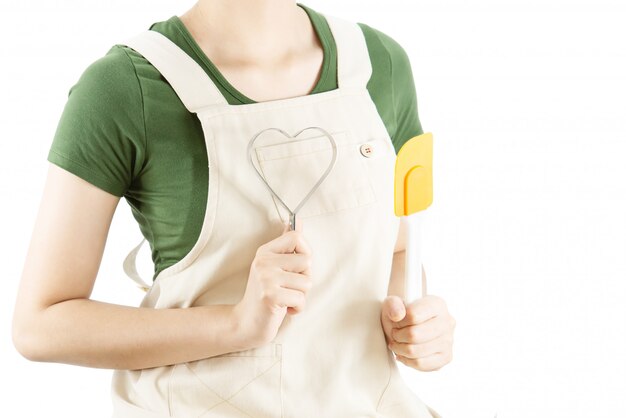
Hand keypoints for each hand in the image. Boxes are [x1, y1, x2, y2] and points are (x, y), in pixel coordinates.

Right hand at [233, 219, 312, 347]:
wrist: (246, 323)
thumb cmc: (267, 295)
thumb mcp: (275, 267)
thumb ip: (286, 246)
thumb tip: (298, 221)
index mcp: (265, 251)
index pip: (296, 237)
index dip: (305, 252)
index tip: (296, 268)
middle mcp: (264, 261)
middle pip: (307, 260)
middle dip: (305, 278)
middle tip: (288, 288)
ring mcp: (266, 278)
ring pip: (307, 282)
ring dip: (300, 296)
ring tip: (285, 299)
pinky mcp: (270, 296)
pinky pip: (301, 298)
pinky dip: (297, 308)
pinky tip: (283, 309)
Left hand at [380, 294, 454, 370]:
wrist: (411, 325)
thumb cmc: (403, 313)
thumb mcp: (393, 303)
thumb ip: (393, 305)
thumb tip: (397, 315)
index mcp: (437, 304)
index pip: (413, 315)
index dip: (398, 321)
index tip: (396, 322)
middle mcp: (447, 322)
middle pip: (414, 335)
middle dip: (398, 336)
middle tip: (395, 334)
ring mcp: (448, 341)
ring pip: (416, 352)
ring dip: (399, 349)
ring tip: (397, 344)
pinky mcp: (446, 357)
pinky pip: (421, 364)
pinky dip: (407, 361)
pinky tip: (403, 354)